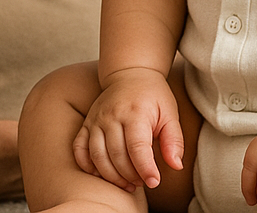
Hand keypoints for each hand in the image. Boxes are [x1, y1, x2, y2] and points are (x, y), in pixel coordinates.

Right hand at [73, 67, 183, 191]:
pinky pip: (79, 149)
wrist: (130, 73)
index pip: (137, 147)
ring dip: (112, 176)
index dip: (145, 169)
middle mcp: (111, 115)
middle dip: (131, 176)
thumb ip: (174, 140)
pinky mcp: (87, 123)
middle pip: (116, 155)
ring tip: (128, 183)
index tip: (154, 182)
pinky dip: (87, 165)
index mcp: (134, 112)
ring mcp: (96, 119)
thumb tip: (176, 166)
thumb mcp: (170, 114)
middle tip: (143, 182)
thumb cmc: (153, 97)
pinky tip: (102, 173)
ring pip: (97, 156)